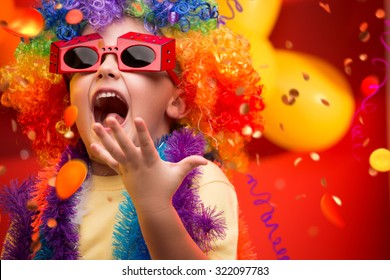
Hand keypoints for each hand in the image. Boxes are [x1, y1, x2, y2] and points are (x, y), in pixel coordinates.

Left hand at [89, 117, 207, 212]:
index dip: (143, 131)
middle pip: (125, 145)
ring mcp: (127, 168)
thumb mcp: (179, 174)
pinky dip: (101, 153)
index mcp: (151, 161)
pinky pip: (110, 161)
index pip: (146, 144)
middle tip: (110, 118)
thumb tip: (206, 160)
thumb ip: (191, 164)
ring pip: (114, 151)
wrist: (152, 206)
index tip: (138, 119)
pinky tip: (93, 144)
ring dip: (104, 138)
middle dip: (117, 132)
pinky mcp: (121, 172)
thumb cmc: (166, 188)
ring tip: (95, 125)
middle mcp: (137, 163)